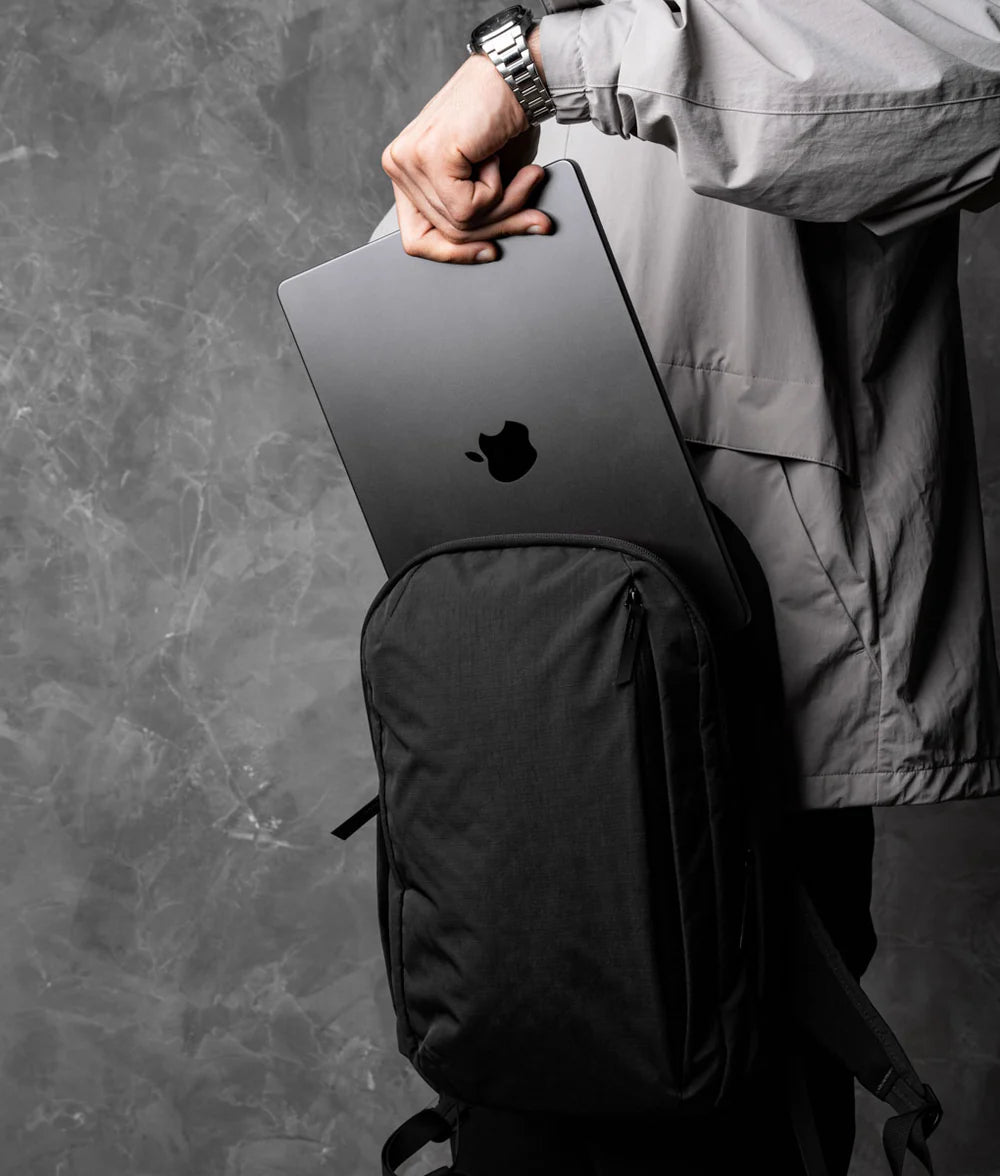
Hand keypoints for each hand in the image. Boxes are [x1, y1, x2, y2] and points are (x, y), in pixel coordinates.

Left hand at [381, 48, 553, 263]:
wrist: (521, 75)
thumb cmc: (505, 121)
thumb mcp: (488, 184)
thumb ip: (478, 218)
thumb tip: (487, 251)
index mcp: (405, 172)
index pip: (417, 240)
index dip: (456, 255)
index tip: (490, 251)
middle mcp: (398, 164)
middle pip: (445, 234)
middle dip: (497, 228)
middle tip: (532, 216)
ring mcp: (408, 159)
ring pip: (460, 224)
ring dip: (505, 206)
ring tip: (525, 178)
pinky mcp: (428, 156)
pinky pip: (468, 208)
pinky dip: (498, 191)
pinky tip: (498, 158)